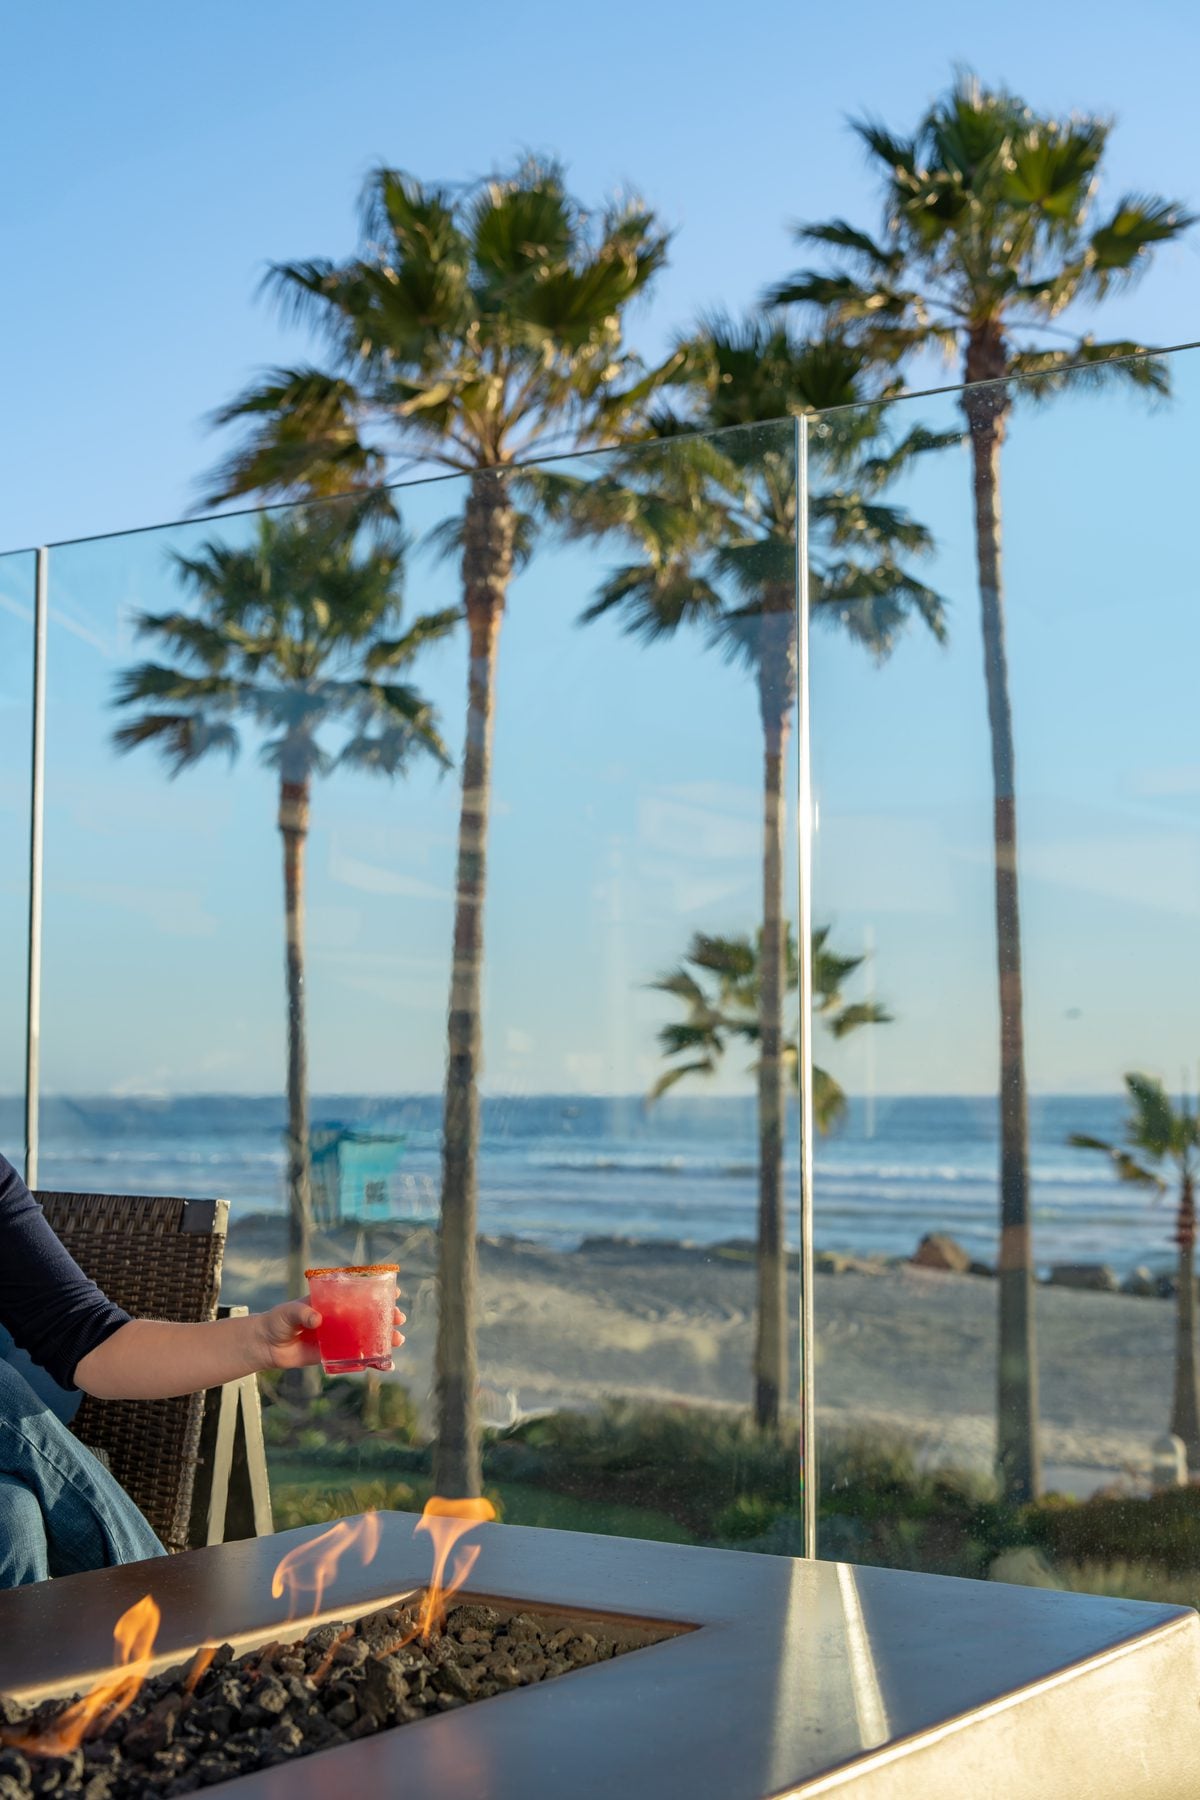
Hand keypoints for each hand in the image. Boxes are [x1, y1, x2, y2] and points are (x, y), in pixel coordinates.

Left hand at [253, 1299, 407, 1371]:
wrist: (267, 1346)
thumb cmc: (278, 1321)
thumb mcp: (289, 1312)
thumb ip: (303, 1313)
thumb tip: (317, 1320)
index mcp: (332, 1300)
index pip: (359, 1293)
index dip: (378, 1292)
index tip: (394, 1292)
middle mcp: (339, 1317)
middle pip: (369, 1314)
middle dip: (386, 1316)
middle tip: (398, 1318)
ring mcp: (338, 1336)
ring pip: (367, 1335)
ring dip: (384, 1337)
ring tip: (398, 1340)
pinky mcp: (335, 1354)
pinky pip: (357, 1357)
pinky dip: (372, 1361)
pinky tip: (387, 1364)